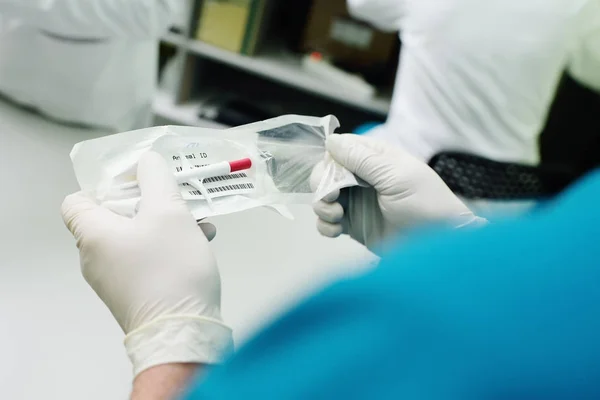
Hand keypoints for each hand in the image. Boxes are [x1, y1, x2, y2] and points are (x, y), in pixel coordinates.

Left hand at [61, 151, 232, 376]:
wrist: (184, 334)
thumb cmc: (170, 271)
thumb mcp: (168, 211)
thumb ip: (156, 178)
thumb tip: (147, 162)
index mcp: (93, 234)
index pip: (77, 200)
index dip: (103, 184)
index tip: (134, 179)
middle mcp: (96, 258)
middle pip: (113, 215)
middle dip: (147, 200)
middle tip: (173, 194)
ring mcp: (115, 278)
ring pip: (136, 236)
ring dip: (164, 222)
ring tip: (198, 218)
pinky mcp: (135, 293)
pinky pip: (146, 258)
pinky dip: (167, 245)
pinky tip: (201, 240)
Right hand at [312, 134, 484, 249]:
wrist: (439, 246)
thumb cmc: (425, 204)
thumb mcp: (395, 175)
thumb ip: (362, 158)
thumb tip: (331, 140)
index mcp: (376, 159)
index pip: (341, 149)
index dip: (330, 160)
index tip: (330, 174)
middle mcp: (363, 178)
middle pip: (327, 174)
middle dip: (322, 185)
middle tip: (332, 198)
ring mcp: (357, 203)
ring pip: (324, 198)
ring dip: (322, 206)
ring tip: (336, 216)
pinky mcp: (354, 226)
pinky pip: (328, 222)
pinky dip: (325, 225)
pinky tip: (335, 230)